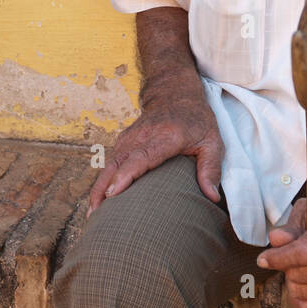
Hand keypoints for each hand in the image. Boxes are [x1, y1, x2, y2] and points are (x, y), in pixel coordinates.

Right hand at [87, 96, 223, 215]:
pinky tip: (99, 198)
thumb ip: (211, 168)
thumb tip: (212, 197)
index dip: (126, 175)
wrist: (176, 93)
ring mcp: (130, 136)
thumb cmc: (196, 120)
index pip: (141, 156)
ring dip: (99, 186)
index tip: (114, 194)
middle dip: (104, 187)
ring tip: (94, 213)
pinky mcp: (124, 140)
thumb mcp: (212, 141)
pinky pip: (110, 160)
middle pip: (118, 162)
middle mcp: (143, 135)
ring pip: (109, 162)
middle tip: (96, 214)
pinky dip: (102, 179)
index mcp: (166, 136)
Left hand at [255, 193, 306, 307]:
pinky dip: (300, 298)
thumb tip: (275, 240)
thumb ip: (292, 226)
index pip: (303, 253)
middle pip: (299, 274)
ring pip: (301, 292)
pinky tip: (304, 282)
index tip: (263, 259)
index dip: (278, 258)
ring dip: (293, 280)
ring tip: (304, 264)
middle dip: (286, 265)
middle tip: (293, 253)